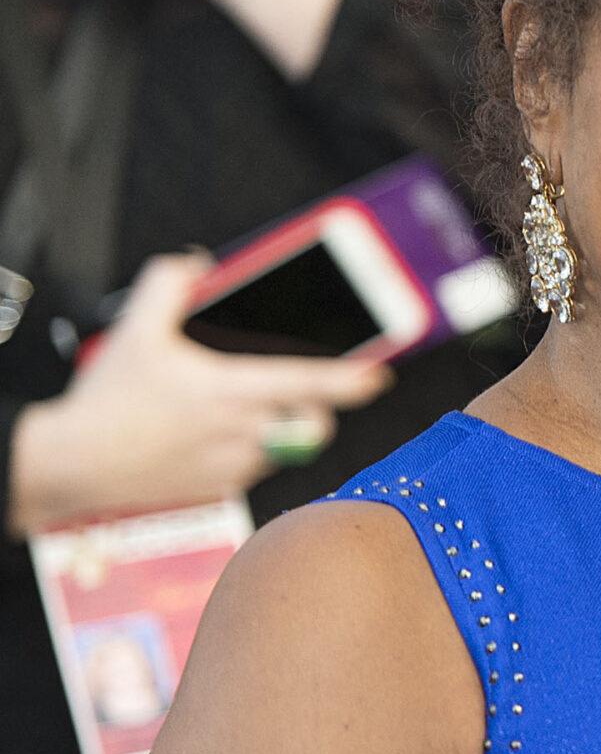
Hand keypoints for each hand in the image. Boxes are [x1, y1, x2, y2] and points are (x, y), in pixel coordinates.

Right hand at [6, 254, 393, 535]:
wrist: (69, 466)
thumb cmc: (107, 402)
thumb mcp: (135, 331)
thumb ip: (168, 285)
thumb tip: (194, 262)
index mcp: (228, 390)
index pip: (306, 384)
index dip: (348, 381)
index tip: (379, 377)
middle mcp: (240, 432)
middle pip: (312, 424)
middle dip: (318, 409)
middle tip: (298, 394)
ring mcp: (231, 466)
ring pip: (286, 448)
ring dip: (280, 430)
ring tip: (240, 412)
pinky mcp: (218, 490)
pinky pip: (256, 470)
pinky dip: (251, 453)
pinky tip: (215, 437)